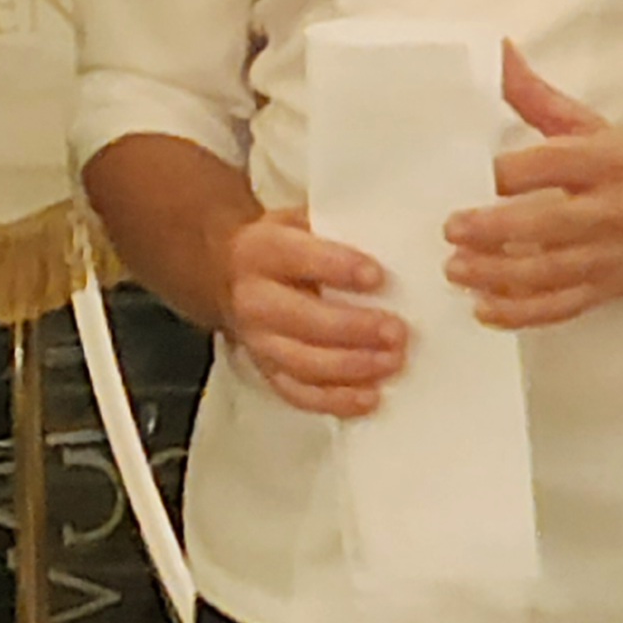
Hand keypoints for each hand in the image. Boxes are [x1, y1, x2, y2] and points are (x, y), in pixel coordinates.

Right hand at [221, 208, 410, 417]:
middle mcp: (254, 299)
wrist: (226, 275)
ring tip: (391, 362)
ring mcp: (258, 341)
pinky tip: (369, 398)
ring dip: (351, 367)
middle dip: (354, 328)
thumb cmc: (282, 247)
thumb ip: (336, 230)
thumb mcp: (299, 222)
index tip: (377, 276)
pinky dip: (335, 401)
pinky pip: (298, 394)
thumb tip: (396, 242)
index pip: (300, 258)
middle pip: (303, 320)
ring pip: (302, 362)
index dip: (339, 268)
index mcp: (262, 252)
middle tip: (396, 332)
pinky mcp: (266, 371)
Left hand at [443, 49, 622, 328]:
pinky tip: (483, 310)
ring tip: (455, 270)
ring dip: (499, 275)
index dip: (510, 172)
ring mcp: (608, 256)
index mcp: (604, 161)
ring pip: (552, 272)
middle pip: (551, 223)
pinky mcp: (605, 291)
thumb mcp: (589, 125)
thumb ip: (537, 97)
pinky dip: (521, 314)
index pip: (554, 164)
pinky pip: (561, 308)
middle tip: (451, 230)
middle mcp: (610, 210)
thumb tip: (498, 51)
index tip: (469, 175)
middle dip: (498, 229)